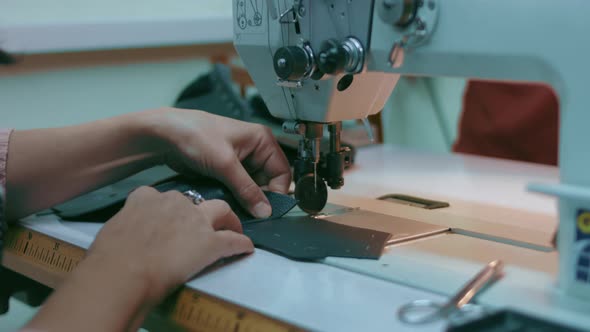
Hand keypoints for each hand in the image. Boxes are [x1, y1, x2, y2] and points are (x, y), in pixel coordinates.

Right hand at [86, 186, 253, 302]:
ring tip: (233, 228)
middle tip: (202, 225)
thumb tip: (127, 239)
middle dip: (200, 211)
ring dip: (229, 220)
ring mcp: (195, 220)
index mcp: (146, 198)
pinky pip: (232, 241)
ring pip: (221, 210)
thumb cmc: (110, 258)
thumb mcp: (114, 231)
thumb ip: (128, 228)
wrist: (122, 271)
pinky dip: (241, 244)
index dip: (168, 208)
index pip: (160, 196)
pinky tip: (246, 248)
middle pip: (195, 201)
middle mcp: (174, 203)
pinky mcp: (210, 242)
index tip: (169, 217)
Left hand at [140, 108, 290, 218]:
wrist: (165, 136)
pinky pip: (239, 189)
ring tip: (236, 205)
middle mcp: (255, 150)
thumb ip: (247, 189)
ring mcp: (241, 161)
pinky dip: (235, 197)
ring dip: (246, 199)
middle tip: (250, 211)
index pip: (282, 172)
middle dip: (260, 197)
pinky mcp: (228, 171)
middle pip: (269, 182)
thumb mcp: (225, 164)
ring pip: (253, 187)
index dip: (276, 192)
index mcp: (262, 140)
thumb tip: (265, 210)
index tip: (266, 210)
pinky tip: (228, 202)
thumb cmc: (194, 135)